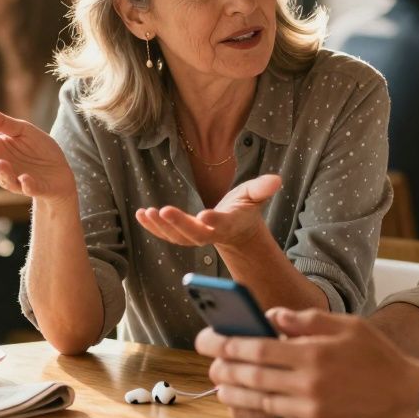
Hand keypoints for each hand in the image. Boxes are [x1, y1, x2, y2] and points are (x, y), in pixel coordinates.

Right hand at [0, 104, 75, 202]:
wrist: (60, 172)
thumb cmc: (38, 149)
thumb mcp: (21, 130)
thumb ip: (0, 123)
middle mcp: (4, 166)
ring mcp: (18, 179)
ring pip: (6, 178)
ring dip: (2, 172)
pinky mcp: (35, 188)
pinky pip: (29, 188)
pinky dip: (26, 185)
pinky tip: (25, 179)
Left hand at [134, 174, 280, 249]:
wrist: (237, 228)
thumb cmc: (245, 207)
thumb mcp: (255, 194)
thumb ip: (263, 188)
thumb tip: (277, 180)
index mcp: (230, 223)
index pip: (222, 224)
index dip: (214, 221)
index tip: (204, 215)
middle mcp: (212, 233)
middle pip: (195, 234)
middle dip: (179, 223)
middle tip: (163, 211)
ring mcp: (196, 236)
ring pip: (177, 237)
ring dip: (160, 227)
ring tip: (147, 213)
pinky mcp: (183, 235)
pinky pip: (167, 235)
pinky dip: (152, 227)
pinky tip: (141, 215)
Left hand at [195, 308, 418, 417]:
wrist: (411, 398)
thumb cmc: (379, 357)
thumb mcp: (347, 325)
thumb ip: (306, 320)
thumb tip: (271, 317)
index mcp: (312, 353)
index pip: (255, 348)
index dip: (225, 344)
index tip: (207, 339)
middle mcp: (308, 384)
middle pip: (250, 378)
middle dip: (223, 371)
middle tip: (209, 366)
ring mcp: (312, 411)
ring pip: (260, 404)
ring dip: (235, 396)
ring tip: (221, 389)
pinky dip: (264, 412)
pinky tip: (251, 406)